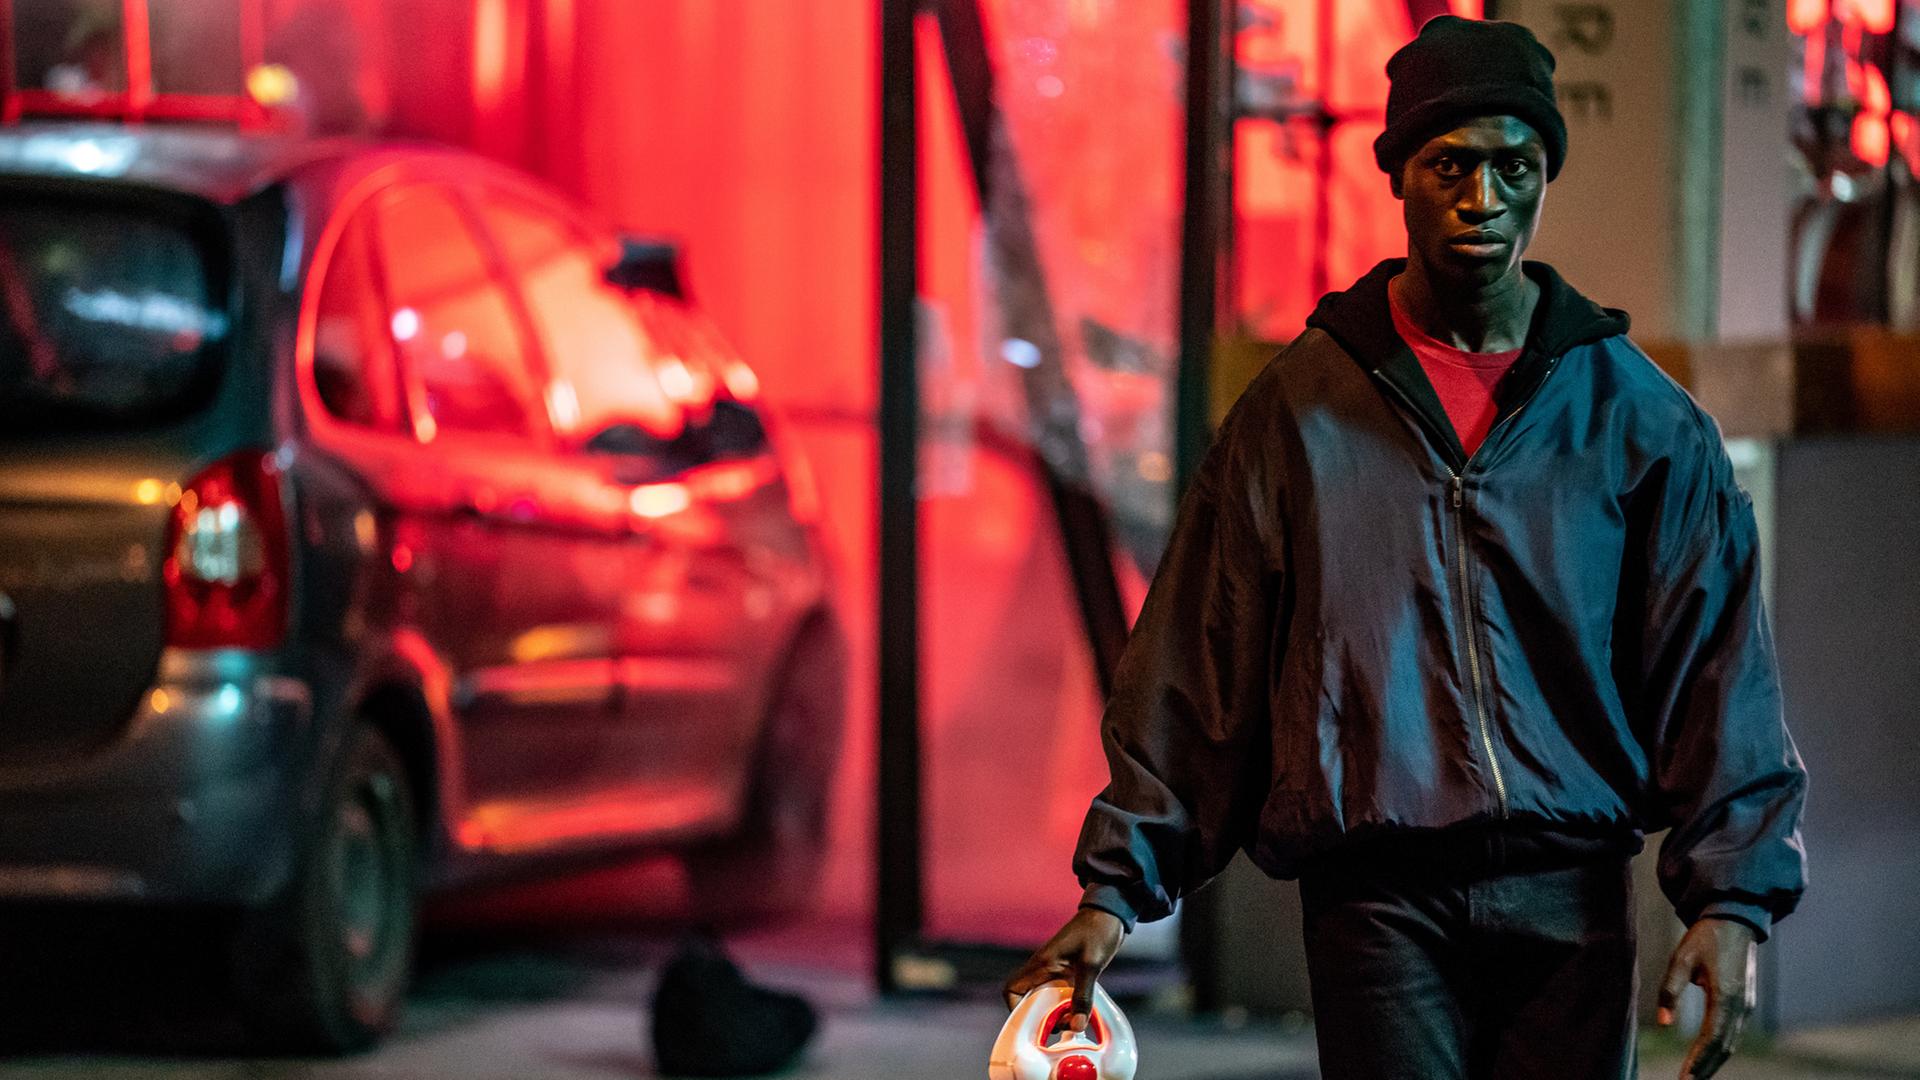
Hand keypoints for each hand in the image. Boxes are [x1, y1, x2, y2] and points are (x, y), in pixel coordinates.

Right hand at [1003, 907, 1125, 1031]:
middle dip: (1041, 1017)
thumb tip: (1077, 1026)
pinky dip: (1066, 1005)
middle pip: (1028, 999)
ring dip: (1055, 1012)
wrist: (1109, 913)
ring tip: (1074, 1018)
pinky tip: (1081, 1010)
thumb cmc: (1097, 931)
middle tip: (1062, 1023)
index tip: (1033, 1022)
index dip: (1015, 1009)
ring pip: (1044, 998)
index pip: (1012, 989)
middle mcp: (1043, 967)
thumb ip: (1083, 996)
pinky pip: (1058, 994)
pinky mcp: (1066, 971)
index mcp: (1042, 964)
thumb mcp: (1091, 965)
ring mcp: (1054, 969)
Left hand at [1658, 916, 1757, 1079]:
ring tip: (1693, 1077)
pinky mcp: (1744, 1004)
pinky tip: (1705, 1058)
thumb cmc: (1705, 939)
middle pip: (1723, 1047)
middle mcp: (1740, 1006)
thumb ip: (1670, 990)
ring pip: (1730, 1043)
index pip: (1711, 1039)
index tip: (1684, 1079)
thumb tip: (1663, 1023)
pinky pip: (1732, 1033)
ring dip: (1713, 1062)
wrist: (1734, 920)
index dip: (1698, 1061)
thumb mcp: (1681, 959)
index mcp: (1726, 996)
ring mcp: (1745, 1006)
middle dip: (1705, 1069)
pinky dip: (1719, 1050)